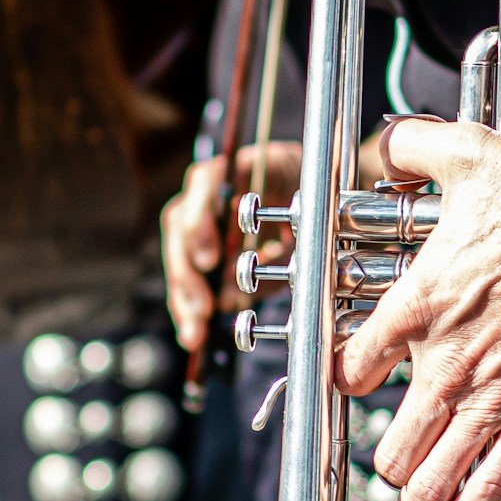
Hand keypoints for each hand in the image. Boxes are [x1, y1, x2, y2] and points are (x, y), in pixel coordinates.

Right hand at [161, 143, 319, 349]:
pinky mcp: (202, 244)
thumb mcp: (307, 220)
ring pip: (178, 252)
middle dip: (187, 271)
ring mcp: (201, 216)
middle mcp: (210, 188)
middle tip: (202, 307)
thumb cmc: (315, 202)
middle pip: (179, 224)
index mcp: (240, 167)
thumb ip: (276, 251)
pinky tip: (192, 334)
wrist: (321, 196)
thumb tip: (230, 295)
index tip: (209, 260)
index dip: (201, 222)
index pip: (205, 183)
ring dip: (184, 295)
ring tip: (194, 332)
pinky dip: (189, 304)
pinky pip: (187, 273)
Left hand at [336, 118, 500, 500]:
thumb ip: (414, 147)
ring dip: (417, 493)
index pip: (352, 366)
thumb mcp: (469, 155)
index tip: (354, 379)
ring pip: (428, 476)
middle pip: (391, 442)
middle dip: (389, 456)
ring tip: (415, 498)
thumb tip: (387, 144)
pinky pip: (483, 489)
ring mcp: (486, 402)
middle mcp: (442, 366)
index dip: (347, 378)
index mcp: (416, 306)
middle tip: (396, 454)